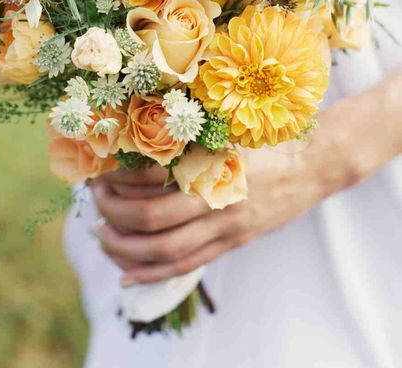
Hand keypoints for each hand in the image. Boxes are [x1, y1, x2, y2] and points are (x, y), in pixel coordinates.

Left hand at [91, 70, 401, 284]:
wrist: (312, 164)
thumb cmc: (266, 141)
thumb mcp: (227, 132)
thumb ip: (191, 142)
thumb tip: (142, 144)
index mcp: (210, 165)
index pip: (152, 182)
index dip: (120, 183)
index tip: (100, 176)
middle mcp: (215, 199)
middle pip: (152, 219)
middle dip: (116, 215)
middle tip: (95, 207)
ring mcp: (226, 226)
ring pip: (166, 250)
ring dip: (127, 249)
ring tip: (103, 239)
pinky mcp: (233, 242)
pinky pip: (188, 265)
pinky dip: (153, 274)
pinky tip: (128, 276)